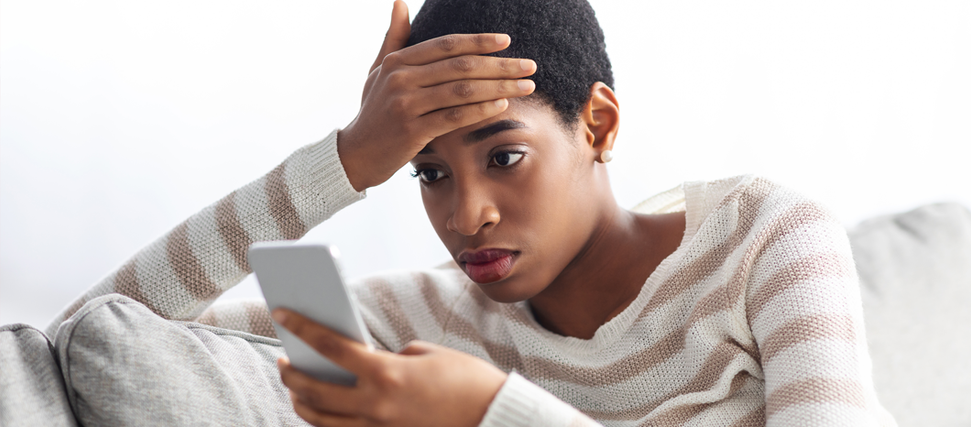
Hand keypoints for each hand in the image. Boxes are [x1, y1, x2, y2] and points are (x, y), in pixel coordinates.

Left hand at [272, 308, 507, 426]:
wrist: (493, 417)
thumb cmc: (465, 380)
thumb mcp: (426, 354)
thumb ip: (390, 357)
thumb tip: (366, 364)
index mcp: (386, 374)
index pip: (331, 346)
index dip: (301, 327)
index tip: (281, 311)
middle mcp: (376, 405)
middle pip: (315, 391)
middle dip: (291, 374)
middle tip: (283, 360)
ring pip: (322, 421)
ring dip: (302, 403)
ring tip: (296, 387)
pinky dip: (326, 422)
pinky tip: (321, 409)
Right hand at [337, 0, 536, 190]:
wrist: (355, 154)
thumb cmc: (373, 111)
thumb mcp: (377, 71)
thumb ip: (393, 38)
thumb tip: (400, 2)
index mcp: (396, 61)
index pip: (446, 45)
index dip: (479, 42)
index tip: (507, 41)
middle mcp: (400, 79)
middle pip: (461, 66)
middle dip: (500, 65)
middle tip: (530, 66)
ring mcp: (406, 105)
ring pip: (463, 91)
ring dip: (500, 87)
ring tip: (525, 86)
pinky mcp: (412, 131)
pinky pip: (455, 117)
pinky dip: (481, 110)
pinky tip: (502, 105)